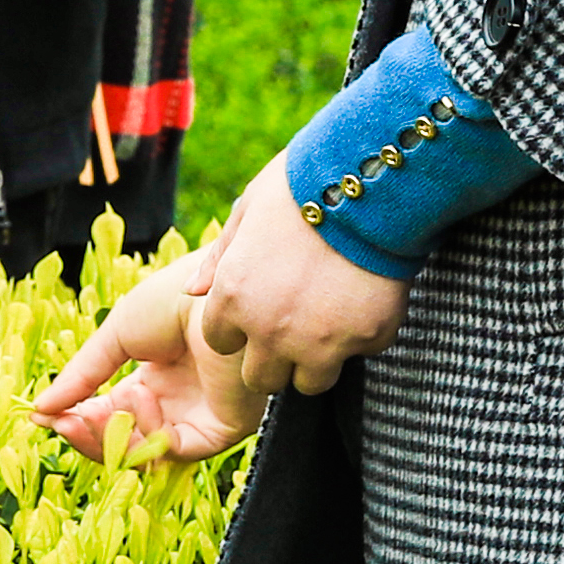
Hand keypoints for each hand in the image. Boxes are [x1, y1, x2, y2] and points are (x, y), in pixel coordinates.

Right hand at [30, 255, 264, 464]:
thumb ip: (80, 376)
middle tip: (59, 423)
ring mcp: (198, 417)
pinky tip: (139, 398)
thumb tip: (39, 408)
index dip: (76, 415)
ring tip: (92, 410)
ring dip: (111, 436)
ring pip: (145, 452)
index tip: (42, 415)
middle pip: (123, 439)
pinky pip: (175, 449)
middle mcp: (177, 402)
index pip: (109, 412)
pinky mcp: (221, 429)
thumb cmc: (175, 298)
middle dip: (87, 433)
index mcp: (155, 377)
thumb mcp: (116, 334)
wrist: (218, 293)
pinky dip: (148, 433)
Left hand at [183, 152, 405, 395]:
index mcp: (234, 299)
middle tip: (294, 326)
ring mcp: (322, 341)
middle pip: (262, 379)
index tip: (256, 310)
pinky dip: (362, 334)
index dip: (237, 329)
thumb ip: (219, 259)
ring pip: (311, 383)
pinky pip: (361, 353)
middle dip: (274, 359)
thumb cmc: (301, 187)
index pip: (220, 343)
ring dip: (317, 359)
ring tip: (330, 318)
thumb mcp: (247, 212)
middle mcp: (272, 330)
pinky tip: (365, 295)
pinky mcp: (368, 338)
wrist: (370, 181)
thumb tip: (192, 291)